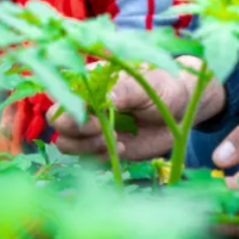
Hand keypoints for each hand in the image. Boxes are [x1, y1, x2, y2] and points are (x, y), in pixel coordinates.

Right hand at [50, 56, 225, 160]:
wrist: (181, 111)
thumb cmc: (164, 88)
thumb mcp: (147, 85)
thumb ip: (125, 90)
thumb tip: (105, 99)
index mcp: (91, 80)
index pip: (60, 89)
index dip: (67, 104)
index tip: (93, 111)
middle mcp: (86, 104)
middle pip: (57, 119)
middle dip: (76, 128)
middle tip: (103, 129)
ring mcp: (92, 127)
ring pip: (66, 142)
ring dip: (86, 146)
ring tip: (117, 141)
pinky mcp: (102, 146)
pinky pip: (86, 157)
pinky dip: (101, 156)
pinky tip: (125, 147)